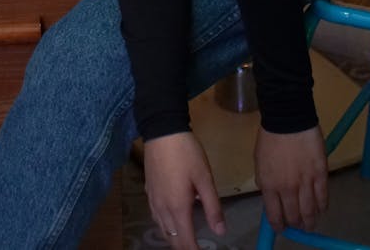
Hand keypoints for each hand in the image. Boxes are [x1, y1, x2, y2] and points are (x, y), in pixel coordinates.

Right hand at [143, 132, 225, 248]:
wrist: (162, 130)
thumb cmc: (186, 153)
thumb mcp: (205, 178)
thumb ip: (213, 207)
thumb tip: (220, 232)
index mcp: (178, 207)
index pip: (186, 241)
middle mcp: (162, 208)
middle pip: (172, 239)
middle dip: (184, 247)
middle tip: (197, 247)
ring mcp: (153, 199)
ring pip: (162, 229)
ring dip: (174, 238)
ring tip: (186, 238)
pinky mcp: (148, 190)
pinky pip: (155, 217)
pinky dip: (164, 225)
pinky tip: (171, 218)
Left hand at [254, 124, 327, 231]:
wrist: (288, 117)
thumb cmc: (270, 137)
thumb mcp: (259, 162)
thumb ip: (265, 181)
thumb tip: (271, 196)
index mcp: (269, 185)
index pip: (274, 215)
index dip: (278, 225)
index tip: (281, 228)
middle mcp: (287, 188)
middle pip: (294, 216)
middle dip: (295, 224)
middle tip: (298, 225)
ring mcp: (306, 183)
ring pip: (310, 212)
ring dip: (310, 221)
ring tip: (310, 224)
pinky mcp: (321, 175)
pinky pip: (323, 198)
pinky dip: (322, 207)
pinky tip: (321, 209)